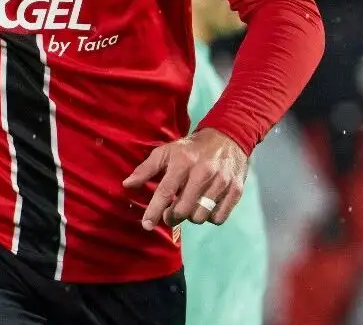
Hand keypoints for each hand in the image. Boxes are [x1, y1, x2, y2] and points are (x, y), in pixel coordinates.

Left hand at [123, 127, 248, 229]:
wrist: (228, 137)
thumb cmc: (191, 148)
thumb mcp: (167, 152)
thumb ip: (146, 169)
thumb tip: (127, 185)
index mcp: (183, 162)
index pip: (166, 191)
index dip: (154, 211)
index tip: (146, 225)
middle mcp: (203, 172)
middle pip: (184, 209)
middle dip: (172, 217)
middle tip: (170, 214)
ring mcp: (221, 182)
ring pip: (201, 216)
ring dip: (191, 217)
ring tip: (189, 207)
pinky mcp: (236, 191)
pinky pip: (218, 218)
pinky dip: (209, 218)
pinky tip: (205, 207)